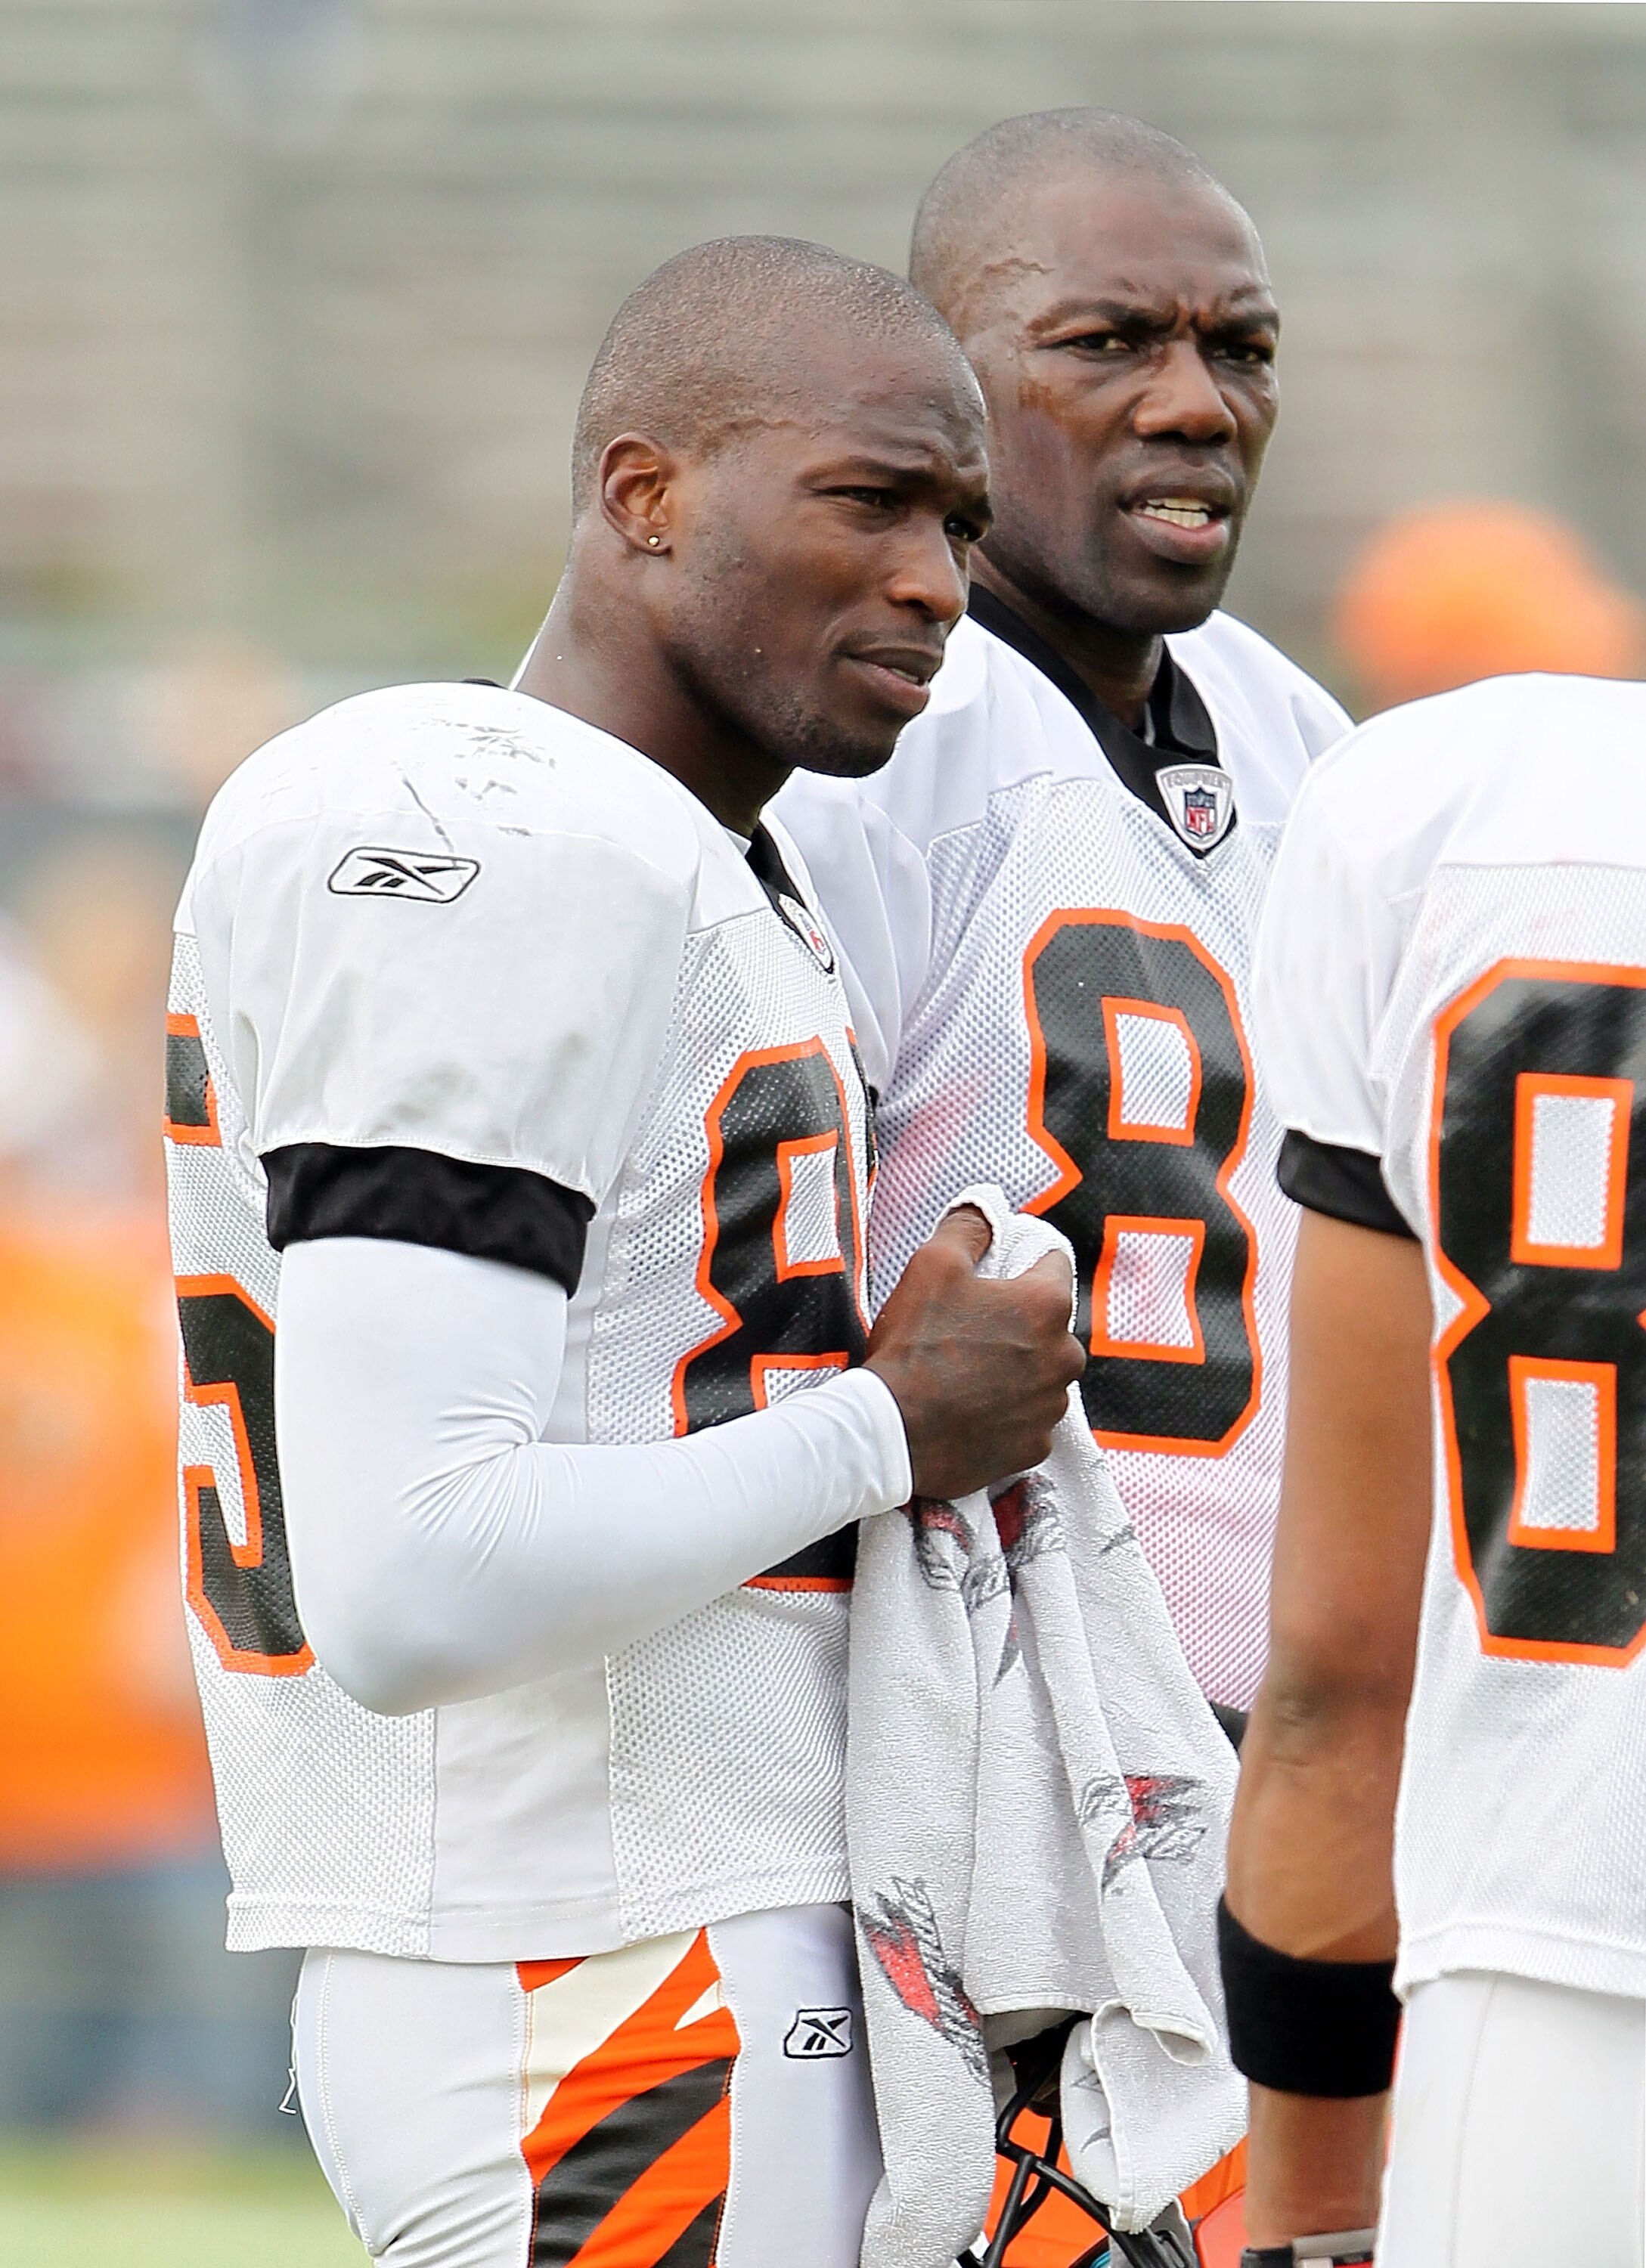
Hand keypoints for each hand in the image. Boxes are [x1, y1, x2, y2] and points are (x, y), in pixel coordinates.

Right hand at [865, 1206, 1085, 1500]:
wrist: (892, 1434)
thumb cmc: (915, 1345)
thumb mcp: (932, 1264)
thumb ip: (968, 1227)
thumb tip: (986, 1205)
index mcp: (1046, 1305)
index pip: (1053, 1263)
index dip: (1021, 1261)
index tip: (993, 1274)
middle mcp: (1064, 1357)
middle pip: (1050, 1324)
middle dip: (1018, 1322)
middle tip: (969, 1330)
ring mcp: (1051, 1407)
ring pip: (1042, 1374)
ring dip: (1016, 1370)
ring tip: (965, 1374)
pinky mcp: (1035, 1447)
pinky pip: (1028, 1419)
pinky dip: (1006, 1413)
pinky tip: (970, 1409)